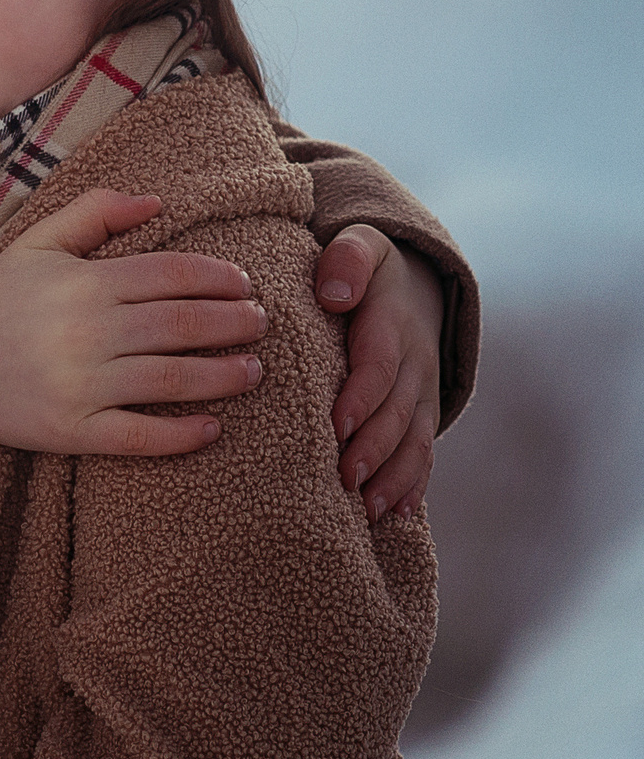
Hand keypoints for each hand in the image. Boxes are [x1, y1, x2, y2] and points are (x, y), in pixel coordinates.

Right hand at [0, 190, 266, 456]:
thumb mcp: (38, 242)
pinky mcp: (72, 429)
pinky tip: (213, 428)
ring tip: (254, 370)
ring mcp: (82, 384)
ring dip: (225, 376)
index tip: (244, 285)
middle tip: (261, 324)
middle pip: (185, 326)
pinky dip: (183, 435)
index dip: (219, 279)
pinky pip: (141, 436)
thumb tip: (158, 201)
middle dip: (234, 324)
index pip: (173, 274)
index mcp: (86, 283)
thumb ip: (96, 212)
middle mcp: (90, 332)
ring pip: (174, 380)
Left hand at [317, 227, 442, 519]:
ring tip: (369, 509)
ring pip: (412, 440)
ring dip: (393, 476)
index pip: (378, 366)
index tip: (335, 427)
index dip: (360, 398)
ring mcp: (422, 392)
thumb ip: (347, 261)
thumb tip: (333, 295)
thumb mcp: (359, 245)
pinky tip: (397, 514)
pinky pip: (424, 451)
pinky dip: (413, 483)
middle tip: (345, 481)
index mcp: (392, 325)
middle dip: (373, 449)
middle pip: (396, 412)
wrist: (412, 282)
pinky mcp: (422, 412)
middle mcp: (414, 364)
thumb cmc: (361, 267)